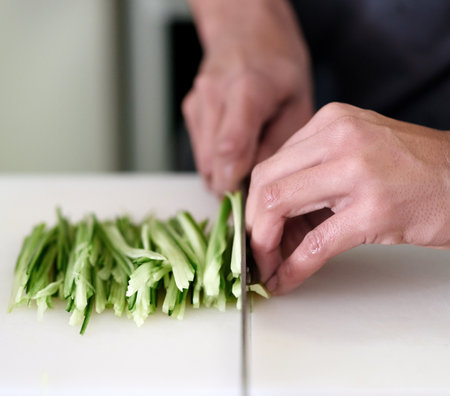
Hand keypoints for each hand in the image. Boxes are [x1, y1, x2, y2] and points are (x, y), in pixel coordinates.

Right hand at [183, 0, 312, 194]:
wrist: (245, 31)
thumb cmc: (279, 67)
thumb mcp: (297, 103)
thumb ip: (279, 146)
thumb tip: (261, 186)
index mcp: (247, 90)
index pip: (230, 149)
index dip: (236, 185)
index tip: (249, 208)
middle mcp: (214, 96)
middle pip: (212, 162)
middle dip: (231, 189)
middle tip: (254, 200)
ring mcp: (197, 103)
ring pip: (203, 163)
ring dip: (224, 177)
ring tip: (249, 172)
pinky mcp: (190, 110)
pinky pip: (200, 152)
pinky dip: (217, 163)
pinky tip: (236, 153)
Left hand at [246, 102, 449, 294]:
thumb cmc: (414, 168)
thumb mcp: (357, 151)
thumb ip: (314, 173)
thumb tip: (272, 215)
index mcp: (331, 122)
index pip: (270, 165)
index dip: (254, 203)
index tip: (256, 227)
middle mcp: (340, 139)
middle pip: (265, 183)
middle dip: (253, 224)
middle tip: (257, 249)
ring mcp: (357, 172)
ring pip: (278, 206)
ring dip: (265, 245)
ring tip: (267, 265)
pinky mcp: (374, 210)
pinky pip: (316, 244)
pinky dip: (293, 267)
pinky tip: (286, 279)